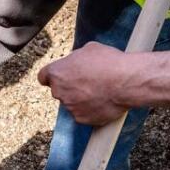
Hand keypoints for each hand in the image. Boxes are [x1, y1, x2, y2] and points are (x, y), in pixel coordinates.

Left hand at [37, 42, 169, 125]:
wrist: (126, 82)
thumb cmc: (109, 62)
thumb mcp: (88, 50)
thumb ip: (75, 59)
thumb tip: (77, 63)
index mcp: (56, 73)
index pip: (43, 77)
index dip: (54, 76)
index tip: (61, 77)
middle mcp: (59, 92)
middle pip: (60, 90)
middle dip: (70, 87)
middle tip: (88, 82)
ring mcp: (70, 107)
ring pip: (72, 104)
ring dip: (81, 99)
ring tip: (100, 91)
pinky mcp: (82, 119)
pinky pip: (84, 115)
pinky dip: (91, 110)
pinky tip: (103, 101)